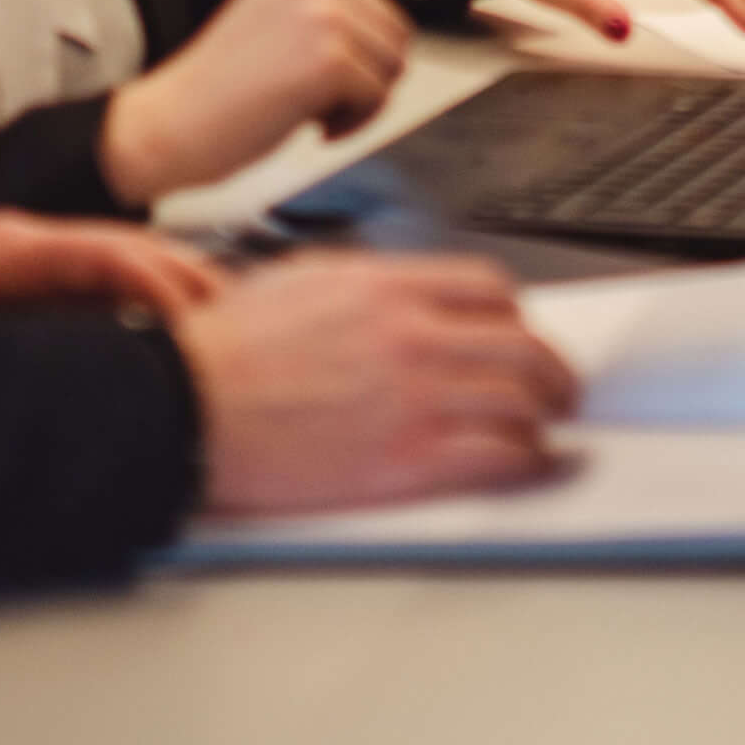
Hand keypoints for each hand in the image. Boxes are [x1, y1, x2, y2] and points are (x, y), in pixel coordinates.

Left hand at [0, 212, 223, 338]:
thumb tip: (28, 378)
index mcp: (3, 250)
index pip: (99, 252)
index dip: (152, 278)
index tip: (191, 310)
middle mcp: (22, 244)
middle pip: (121, 247)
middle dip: (182, 274)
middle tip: (236, 309)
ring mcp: (24, 256)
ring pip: (113, 261)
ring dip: (167, 283)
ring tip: (218, 315)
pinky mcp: (21, 276)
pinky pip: (92, 281)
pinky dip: (136, 297)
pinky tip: (162, 324)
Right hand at [101, 0, 413, 205]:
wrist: (172, 121)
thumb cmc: (224, 80)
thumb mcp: (278, 10)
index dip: (378, 19)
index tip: (347, 48)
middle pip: (398, 28)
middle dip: (369, 71)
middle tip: (318, 93)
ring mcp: (322, 15)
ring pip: (394, 64)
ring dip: (361, 99)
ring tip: (310, 106)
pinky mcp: (328, 61)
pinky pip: (378, 98)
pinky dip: (352, 123)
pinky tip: (308, 125)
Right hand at [176, 253, 580, 513]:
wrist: (185, 406)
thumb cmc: (223, 351)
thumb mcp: (299, 282)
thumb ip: (364, 286)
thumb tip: (400, 296)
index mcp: (386, 286)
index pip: (489, 290)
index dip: (515, 318)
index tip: (518, 335)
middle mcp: (412, 335)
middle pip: (521, 346)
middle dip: (551, 369)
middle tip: (560, 387)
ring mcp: (414, 397)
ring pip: (521, 400)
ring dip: (546, 416)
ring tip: (551, 427)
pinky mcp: (406, 458)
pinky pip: (499, 455)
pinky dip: (528, 459)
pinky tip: (531, 462)